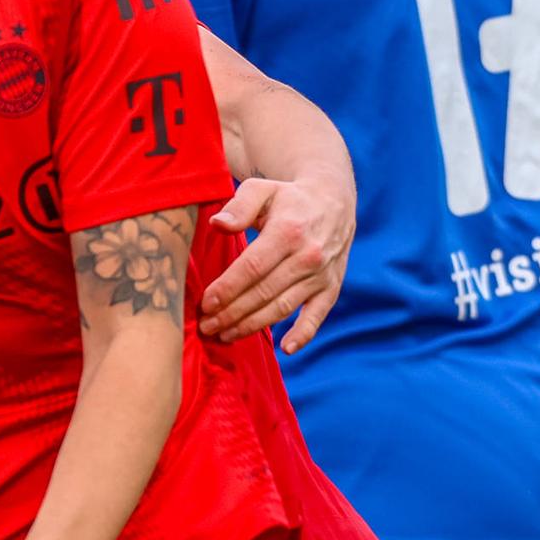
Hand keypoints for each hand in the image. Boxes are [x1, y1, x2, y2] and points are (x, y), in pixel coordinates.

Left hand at [202, 176, 353, 348]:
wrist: (333, 201)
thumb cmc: (288, 198)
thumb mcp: (263, 190)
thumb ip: (240, 206)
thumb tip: (218, 224)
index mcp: (288, 231)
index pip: (252, 267)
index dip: (227, 288)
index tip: (206, 303)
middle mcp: (307, 256)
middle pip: (263, 293)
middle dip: (231, 313)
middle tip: (207, 326)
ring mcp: (320, 275)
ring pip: (282, 308)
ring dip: (253, 326)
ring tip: (226, 335)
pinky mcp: (330, 288)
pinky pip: (317, 316)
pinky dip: (303, 334)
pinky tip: (285, 350)